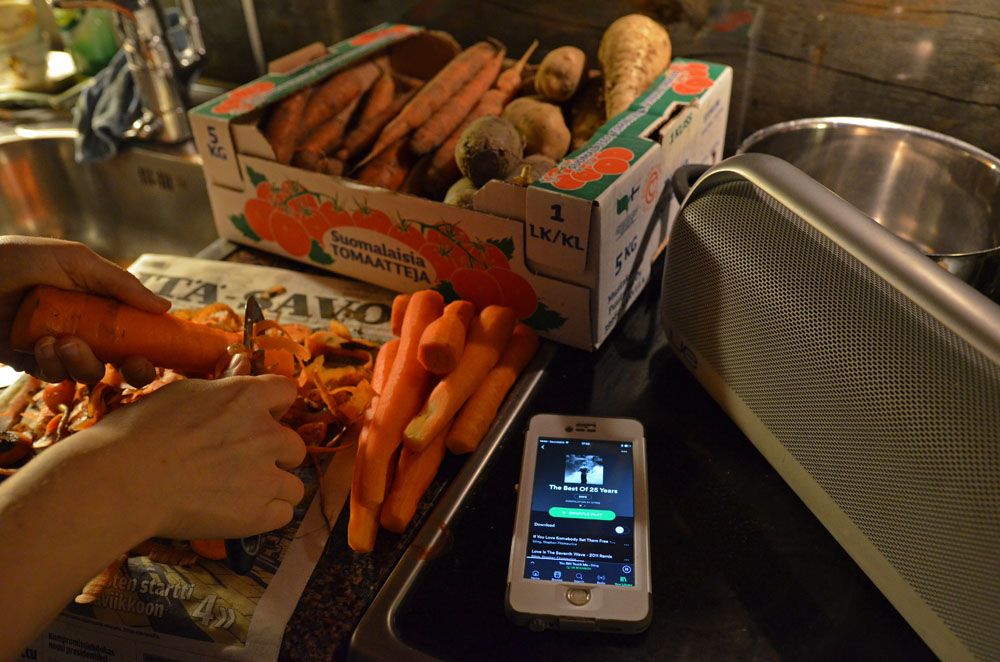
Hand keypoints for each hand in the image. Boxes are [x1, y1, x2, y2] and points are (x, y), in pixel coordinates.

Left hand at [0, 236, 169, 384]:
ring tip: (62, 343)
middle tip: (129, 363)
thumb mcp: (74, 260)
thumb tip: (166, 306)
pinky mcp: (30, 362)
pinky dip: (53, 365)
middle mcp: (83, 327)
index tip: (156, 355)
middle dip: (130, 368)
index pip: (136, 331)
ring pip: (89, 372)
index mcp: (99, 303)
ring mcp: (57, 347)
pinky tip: (40, 346)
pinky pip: (54, 376)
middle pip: (121, 361)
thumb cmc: (15, 260)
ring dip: (83, 362)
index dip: (151, 347)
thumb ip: (120, 284)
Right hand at [76, 374, 306, 539]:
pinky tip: (239, 513)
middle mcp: (266, 433)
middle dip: (274, 454)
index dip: (273, 408)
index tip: (259, 420)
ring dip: (274, 488)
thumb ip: (222, 388)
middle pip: (294, 444)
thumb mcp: (183, 393)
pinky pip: (284, 514)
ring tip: (240, 493)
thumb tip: (240, 370)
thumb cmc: (139, 433)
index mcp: (247, 396)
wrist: (120, 481)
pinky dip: (265, 515)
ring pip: (295, 484)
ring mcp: (265, 474)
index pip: (286, 392)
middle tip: (240, 464)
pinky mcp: (258, 512)